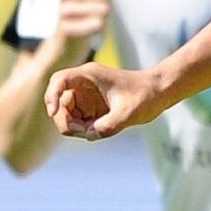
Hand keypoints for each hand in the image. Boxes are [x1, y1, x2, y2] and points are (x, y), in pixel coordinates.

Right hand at [48, 62, 162, 140]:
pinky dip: (84, 130)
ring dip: (76, 128)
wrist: (158, 92)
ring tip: (99, 131)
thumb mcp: (129, 113)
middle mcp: (83, 84)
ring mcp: (86, 96)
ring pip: (67, 115)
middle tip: (88, 132)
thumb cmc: (146, 96)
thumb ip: (109, 125)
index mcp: (89, 75)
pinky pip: (78, 122)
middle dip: (67, 120)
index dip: (51, 96)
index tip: (53, 112)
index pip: (59, 80)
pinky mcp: (91, 107)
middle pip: (59, 102)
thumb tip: (90, 134)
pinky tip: (102, 130)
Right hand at [52, 0, 114, 52]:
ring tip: (97, 21)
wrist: (62, 47)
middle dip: (108, 3)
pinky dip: (99, 29)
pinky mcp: (65, 30)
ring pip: (103, 9)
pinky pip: (96, 24)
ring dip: (105, 17)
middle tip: (103, 11)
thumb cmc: (79, 15)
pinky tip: (94, 31)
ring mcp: (63, 12)